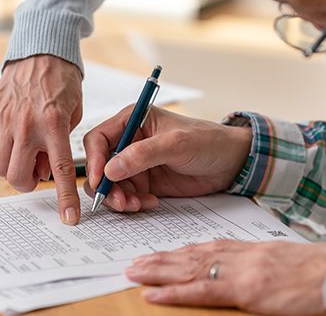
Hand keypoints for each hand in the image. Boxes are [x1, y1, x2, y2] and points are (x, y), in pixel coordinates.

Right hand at [0, 55, 82, 224]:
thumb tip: (43, 170)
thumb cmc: (62, 82)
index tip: (70, 218)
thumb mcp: (73, 114)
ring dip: (14, 168)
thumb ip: (60, 144)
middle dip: (28, 183)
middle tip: (37, 172)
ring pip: (1, 167)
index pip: (61, 170)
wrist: (42, 51)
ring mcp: (6, 119)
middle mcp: (28, 125)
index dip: (65, 198)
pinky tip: (11, 142)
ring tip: (26, 152)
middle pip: (19, 176)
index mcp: (54, 125)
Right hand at [83, 106, 251, 211]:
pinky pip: (128, 196)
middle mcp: (130, 141)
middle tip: (118, 201)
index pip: (98, 138)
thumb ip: (142, 154)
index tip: (99, 180)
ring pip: (112, 184)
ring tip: (135, 205)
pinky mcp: (146, 182)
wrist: (232, 162)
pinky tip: (151, 203)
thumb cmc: (208, 141)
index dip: (93, 160)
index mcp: (133, 120)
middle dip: (105, 185)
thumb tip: (110, 169)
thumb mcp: (176, 144)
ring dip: (119, 198)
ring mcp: (137, 164)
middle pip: (100, 165)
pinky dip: (133, 203)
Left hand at [125, 240, 325, 314]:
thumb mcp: (284, 262)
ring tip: (134, 273)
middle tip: (134, 262)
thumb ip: (260, 263)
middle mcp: (239, 255)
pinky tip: (153, 295)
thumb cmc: (318, 271)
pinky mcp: (245, 289)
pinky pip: (201, 291)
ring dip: (158, 271)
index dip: (179, 250)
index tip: (159, 252)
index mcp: (250, 248)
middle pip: (191, 255)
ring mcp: (240, 271)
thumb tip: (247, 272)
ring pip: (189, 269)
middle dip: (161, 259)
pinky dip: (174, 292)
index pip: (206, 247)